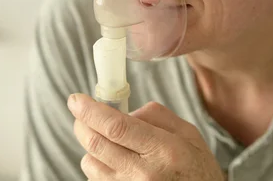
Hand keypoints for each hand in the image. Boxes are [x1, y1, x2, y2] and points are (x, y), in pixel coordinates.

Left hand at [68, 93, 224, 180]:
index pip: (116, 126)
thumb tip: (122, 110)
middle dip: (82, 123)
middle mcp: (144, 174)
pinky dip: (97, 165)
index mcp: (164, 150)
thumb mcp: (188, 134)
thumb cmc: (197, 168)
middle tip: (81, 112)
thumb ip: (155, 115)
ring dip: (90, 146)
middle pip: (96, 144)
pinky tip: (115, 162)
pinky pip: (95, 179)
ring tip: (108, 141)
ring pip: (90, 163)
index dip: (90, 110)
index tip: (75, 99)